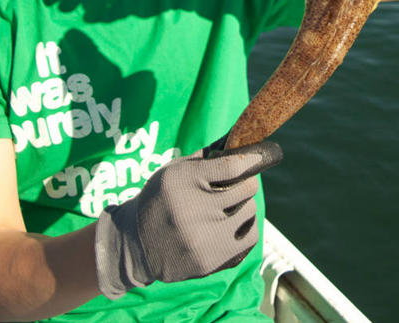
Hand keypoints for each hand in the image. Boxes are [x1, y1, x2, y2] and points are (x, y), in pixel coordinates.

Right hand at [95, 141, 281, 297]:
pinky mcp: (210, 261)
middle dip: (246, 182)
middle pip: (246, 188)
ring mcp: (202, 238)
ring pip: (249, 211)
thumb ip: (206, 156)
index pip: (231, 166)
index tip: (261, 156)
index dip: (252, 159)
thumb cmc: (160, 199)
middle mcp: (193, 210)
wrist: (136, 244)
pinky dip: (247, 227)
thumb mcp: (174, 170)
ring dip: (244, 205)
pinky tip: (235, 223)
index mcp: (183, 181)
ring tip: (230, 206)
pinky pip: (250, 237)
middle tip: (239, 182)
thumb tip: (238, 137)